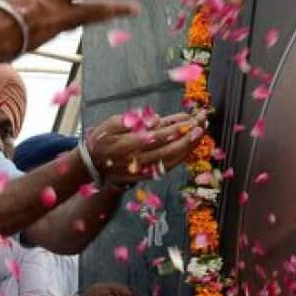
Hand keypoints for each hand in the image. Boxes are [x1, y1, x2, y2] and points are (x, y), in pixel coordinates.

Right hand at [0, 0, 139, 52]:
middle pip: (96, 11)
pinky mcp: (43, 42)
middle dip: (118, 8)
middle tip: (134, 9)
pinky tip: (67, 19)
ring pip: (81, 21)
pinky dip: (68, 22)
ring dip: (96, 17)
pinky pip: (61, 29)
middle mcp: (60, 13)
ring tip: (109, 13)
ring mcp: (53, 30)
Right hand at [83, 113, 203, 186]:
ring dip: (189, 147)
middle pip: (169, 150)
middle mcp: (137, 161)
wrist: (94, 164)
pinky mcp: (147, 175)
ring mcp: (143, 170)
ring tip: (201, 132)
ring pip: (172, 161)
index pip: (156, 137)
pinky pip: (169, 167)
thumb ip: (133, 120)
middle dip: (188, 137)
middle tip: (202, 125)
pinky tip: (191, 146)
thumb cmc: (103, 139)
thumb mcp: (111, 123)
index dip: (175, 129)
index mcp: (127, 146)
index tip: (190, 121)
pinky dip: (182, 157)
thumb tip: (156, 120)